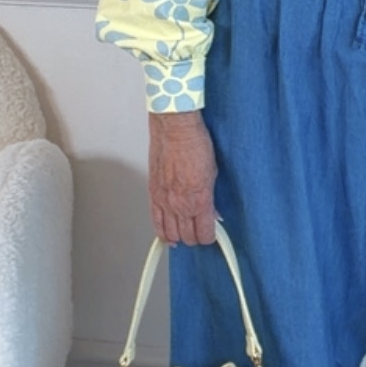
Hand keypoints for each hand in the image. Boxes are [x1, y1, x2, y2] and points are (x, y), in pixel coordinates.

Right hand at [148, 109, 217, 245]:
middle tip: (200, 232)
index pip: (204, 233)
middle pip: (187, 237)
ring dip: (179, 236)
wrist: (175, 129)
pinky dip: (162, 232)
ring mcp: (164, 201)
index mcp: (199, 201)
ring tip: (185, 234)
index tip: (211, 234)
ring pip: (171, 233)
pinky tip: (167, 236)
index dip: (209, 237)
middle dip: (196, 238)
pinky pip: (155, 221)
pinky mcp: (153, 193)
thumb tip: (212, 212)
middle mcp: (180, 205)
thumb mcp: (212, 173)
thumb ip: (211, 197)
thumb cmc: (195, 144)